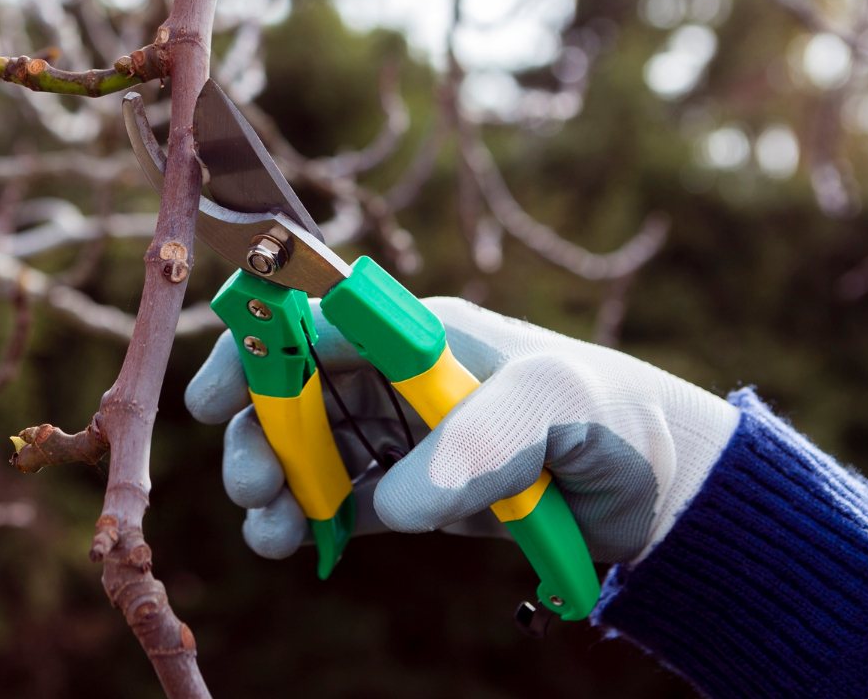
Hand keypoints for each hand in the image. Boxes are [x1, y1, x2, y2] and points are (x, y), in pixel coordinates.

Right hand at [186, 297, 740, 564]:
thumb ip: (476, 442)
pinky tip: (296, 545)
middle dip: (257, 433)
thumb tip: (394, 505)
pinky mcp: (410, 490)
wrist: (653, 485)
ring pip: (305, 450)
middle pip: (292, 391)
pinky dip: (307, 522)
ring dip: (273, 484)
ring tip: (270, 530)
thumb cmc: (605, 412)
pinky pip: (338, 501)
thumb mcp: (551, 405)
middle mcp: (393, 376)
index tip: (214, 399)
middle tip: (252, 485)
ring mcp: (398, 434)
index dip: (254, 351)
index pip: (313, 322)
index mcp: (414, 330)